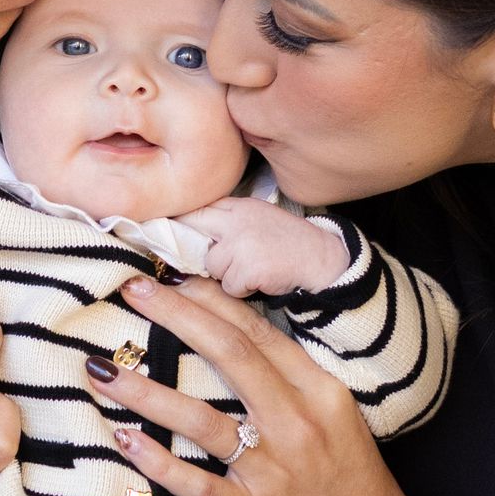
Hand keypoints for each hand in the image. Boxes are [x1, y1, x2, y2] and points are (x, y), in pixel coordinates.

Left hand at [86, 272, 426, 495]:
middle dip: (176, 317)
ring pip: (202, 420)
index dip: (210, 300)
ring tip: (102, 369)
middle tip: (131, 290)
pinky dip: (158, 463)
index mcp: (319, 391)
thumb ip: (289, 375)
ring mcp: (273, 471)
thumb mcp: (334, 411)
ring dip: (146, 392)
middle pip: (230, 357)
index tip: (170, 277)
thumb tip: (227, 330)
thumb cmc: (347, 472)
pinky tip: (125, 440)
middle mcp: (297, 425)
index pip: (258, 333)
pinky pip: (197, 484)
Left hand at [180, 198, 349, 302]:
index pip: (197, 208)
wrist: (323, 259)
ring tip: (250, 271)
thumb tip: (190, 235)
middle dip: (190, 244)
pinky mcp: (248, 268)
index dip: (182, 222)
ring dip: (226, 275)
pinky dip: (242, 290)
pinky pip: (229, 287)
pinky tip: (260, 281)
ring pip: (210, 266)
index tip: (171, 231)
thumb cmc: (288, 243)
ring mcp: (241, 243)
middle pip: (192, 227)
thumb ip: (227, 222)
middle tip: (197, 256)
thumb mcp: (258, 218)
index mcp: (238, 206)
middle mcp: (236, 219)